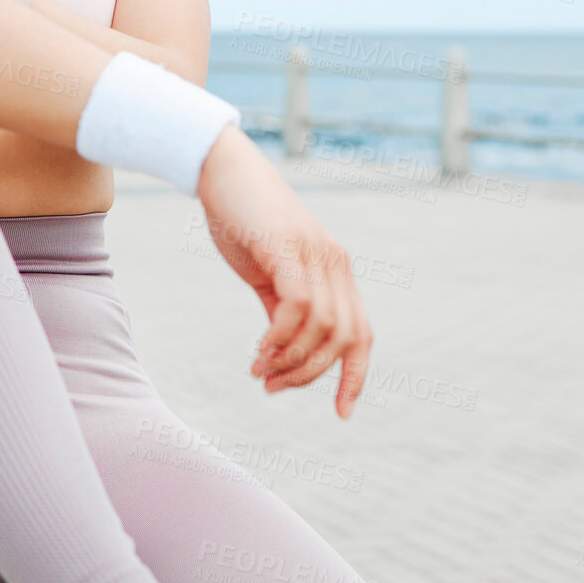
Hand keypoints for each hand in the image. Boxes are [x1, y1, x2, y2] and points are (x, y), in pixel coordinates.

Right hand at [197, 125, 371, 419]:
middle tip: (273, 387)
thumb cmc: (242, 220)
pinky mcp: (288, 247)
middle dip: (311, 375)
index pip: (362, 335)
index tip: (342, 413)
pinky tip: (258, 352)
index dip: (356, 377)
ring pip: (322, 328)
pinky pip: (297, 307)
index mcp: (336, 271)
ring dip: (290, 361)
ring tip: (259, 371)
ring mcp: (315, 253)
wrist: (221, 169)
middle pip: (345, 339)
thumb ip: (281, 308)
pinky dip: (280, 338)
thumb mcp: (267, 272)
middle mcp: (335, 263)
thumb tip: (283, 351)